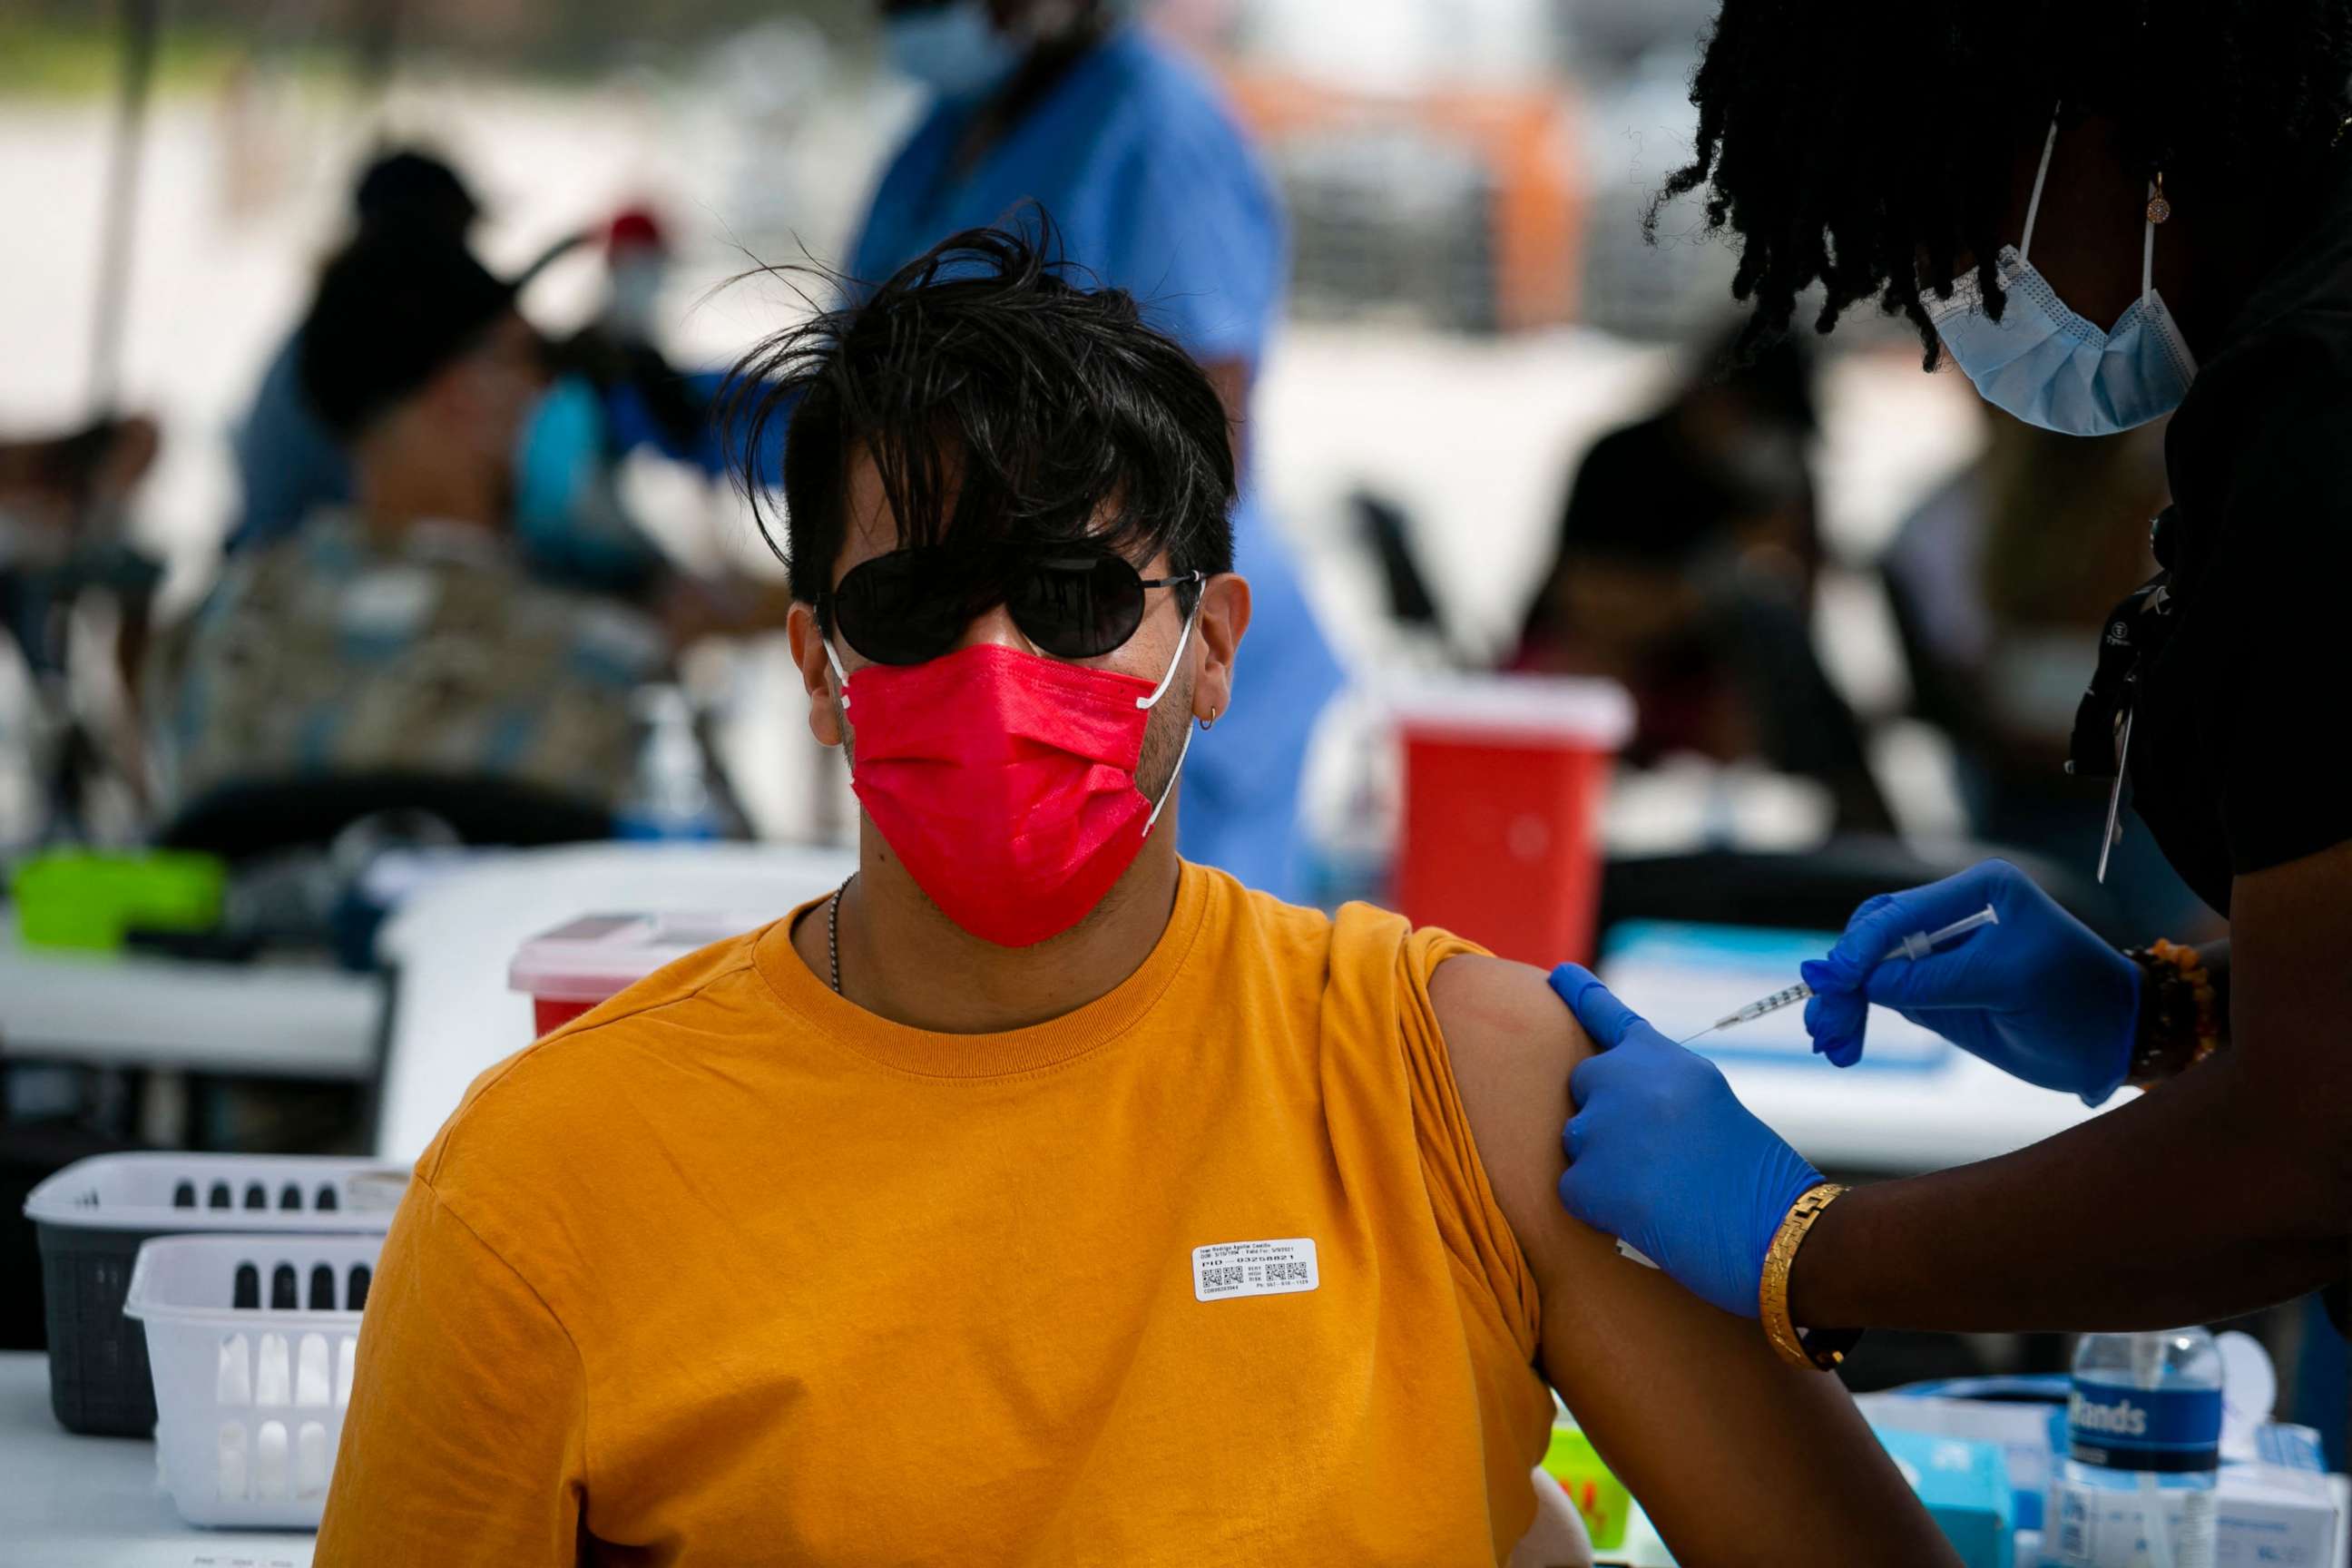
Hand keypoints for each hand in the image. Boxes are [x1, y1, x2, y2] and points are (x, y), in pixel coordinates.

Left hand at [1549, 964, 1825, 1318]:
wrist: (1776, 1228)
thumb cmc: (1754, 1178)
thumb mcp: (1710, 1105)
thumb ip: (1659, 1089)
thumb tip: (1611, 1103)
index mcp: (1662, 1059)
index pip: (1609, 1016)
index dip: (1582, 995)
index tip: (1558, 975)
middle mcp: (1623, 1079)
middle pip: (1584, 1085)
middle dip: (1606, 1115)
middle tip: (1655, 1155)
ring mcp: (1601, 1126)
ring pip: (1575, 1141)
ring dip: (1605, 1166)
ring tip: (1662, 1191)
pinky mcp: (1586, 1178)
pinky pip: (1572, 1190)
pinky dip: (1600, 1211)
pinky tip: (1645, 1219)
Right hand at [1800, 859, 2139, 1105]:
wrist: (2112, 1045)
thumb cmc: (2079, 1002)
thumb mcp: (2011, 984)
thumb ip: (1936, 980)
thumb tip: (1864, 984)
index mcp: (1979, 891)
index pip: (1900, 912)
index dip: (1860, 948)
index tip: (1834, 983)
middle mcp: (1950, 915)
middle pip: (1871, 938)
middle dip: (1843, 982)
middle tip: (1825, 1024)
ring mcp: (1937, 953)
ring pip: (1866, 970)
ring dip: (1842, 1005)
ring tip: (1831, 1044)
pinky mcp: (1931, 989)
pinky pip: (1880, 996)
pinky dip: (1856, 1018)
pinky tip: (1843, 1045)